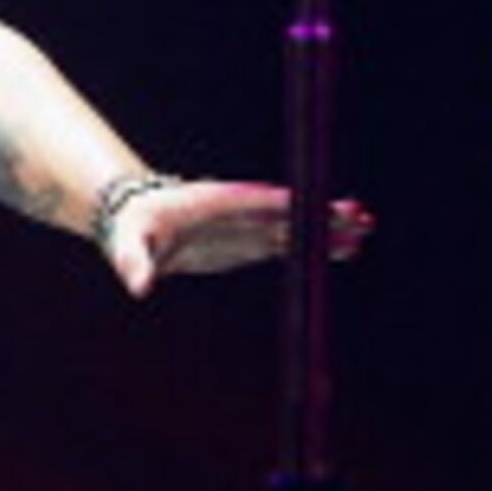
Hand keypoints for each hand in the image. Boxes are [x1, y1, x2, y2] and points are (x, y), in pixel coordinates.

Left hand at [105, 177, 373, 298]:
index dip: (289, 207)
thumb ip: (134, 263)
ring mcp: (247, 226)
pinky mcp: (248, 242)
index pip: (258, 204)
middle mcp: (238, 212)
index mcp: (216, 204)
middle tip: (361, 217)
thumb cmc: (131, 228)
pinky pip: (288, 243)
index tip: (320, 209)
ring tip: (364, 232)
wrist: (132, 220)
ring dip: (327, 231)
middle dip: (322, 216)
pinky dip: (314, 246)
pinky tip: (344, 250)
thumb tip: (139, 286)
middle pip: (287, 213)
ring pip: (294, 227)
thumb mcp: (127, 244)